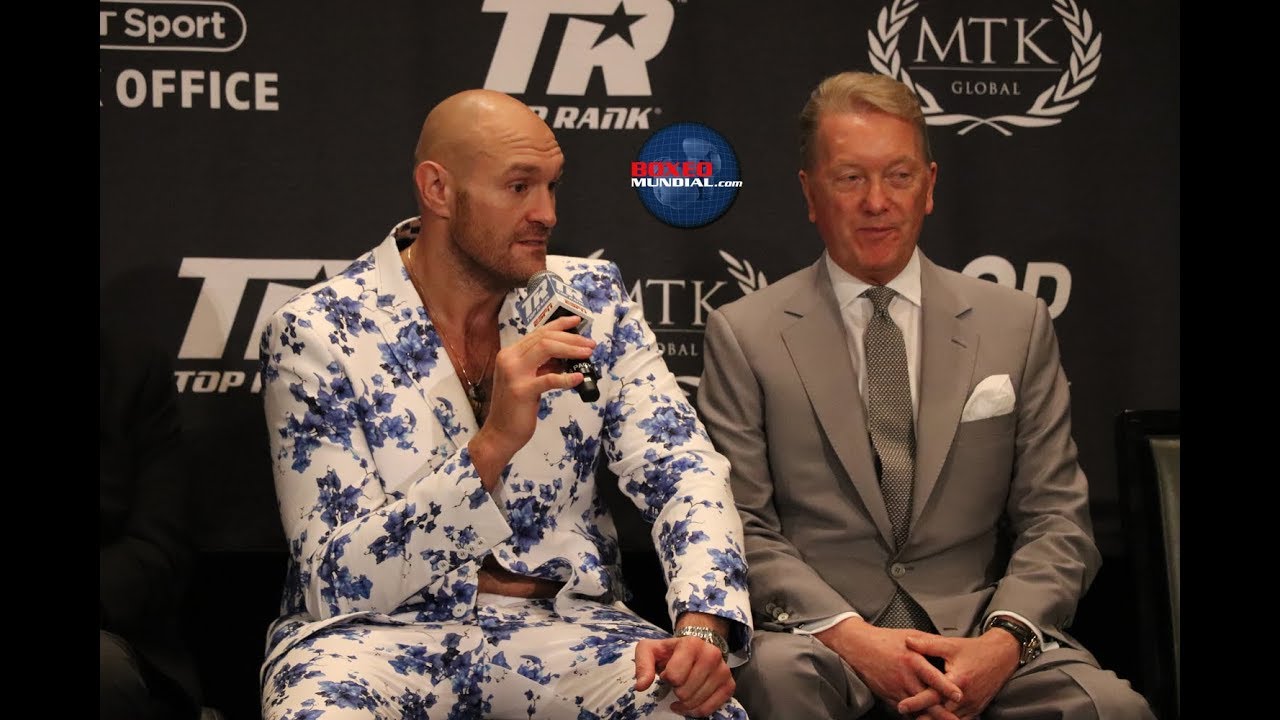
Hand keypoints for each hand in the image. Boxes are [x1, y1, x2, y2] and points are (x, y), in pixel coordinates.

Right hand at [469, 315, 594, 488]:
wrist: (500, 433)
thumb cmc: (516, 408)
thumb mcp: (528, 379)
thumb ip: (542, 365)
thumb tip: (566, 354)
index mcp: (510, 354)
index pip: (538, 332)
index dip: (559, 324)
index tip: (577, 322)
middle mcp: (509, 359)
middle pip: (545, 338)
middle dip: (571, 338)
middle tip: (590, 344)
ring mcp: (514, 374)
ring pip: (546, 349)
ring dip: (571, 350)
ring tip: (588, 354)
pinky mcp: (521, 391)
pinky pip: (549, 379)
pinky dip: (566, 378)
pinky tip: (579, 378)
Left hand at [634, 614, 733, 717]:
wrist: (693, 649)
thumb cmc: (669, 652)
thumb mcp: (649, 651)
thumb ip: (642, 666)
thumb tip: (641, 686)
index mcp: (692, 643)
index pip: (674, 677)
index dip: (667, 678)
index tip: (667, 673)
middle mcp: (711, 654)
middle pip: (685, 692)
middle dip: (676, 691)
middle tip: (676, 683)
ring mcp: (723, 670)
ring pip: (697, 701)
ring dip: (685, 702)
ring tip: (682, 691)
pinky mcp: (729, 684)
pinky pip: (710, 709)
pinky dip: (697, 711)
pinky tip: (690, 704)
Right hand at [815, 617, 962, 716]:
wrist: (858, 647)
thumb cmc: (884, 640)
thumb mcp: (910, 634)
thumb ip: (930, 642)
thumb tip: (947, 645)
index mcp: (912, 660)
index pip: (933, 677)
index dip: (947, 688)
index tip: (960, 696)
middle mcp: (905, 677)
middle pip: (927, 700)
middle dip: (943, 713)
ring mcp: (896, 689)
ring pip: (917, 709)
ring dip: (930, 718)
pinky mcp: (889, 696)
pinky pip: (906, 711)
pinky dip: (916, 716)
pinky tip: (925, 719)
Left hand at [896, 631, 1020, 718]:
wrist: (1002, 656)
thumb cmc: (975, 650)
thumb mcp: (951, 645)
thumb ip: (928, 644)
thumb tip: (908, 641)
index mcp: (957, 680)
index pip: (933, 696)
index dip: (916, 702)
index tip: (901, 706)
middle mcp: (965, 697)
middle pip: (940, 713)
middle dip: (923, 716)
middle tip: (906, 715)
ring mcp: (972, 706)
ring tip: (918, 719)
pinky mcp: (977, 710)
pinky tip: (937, 719)